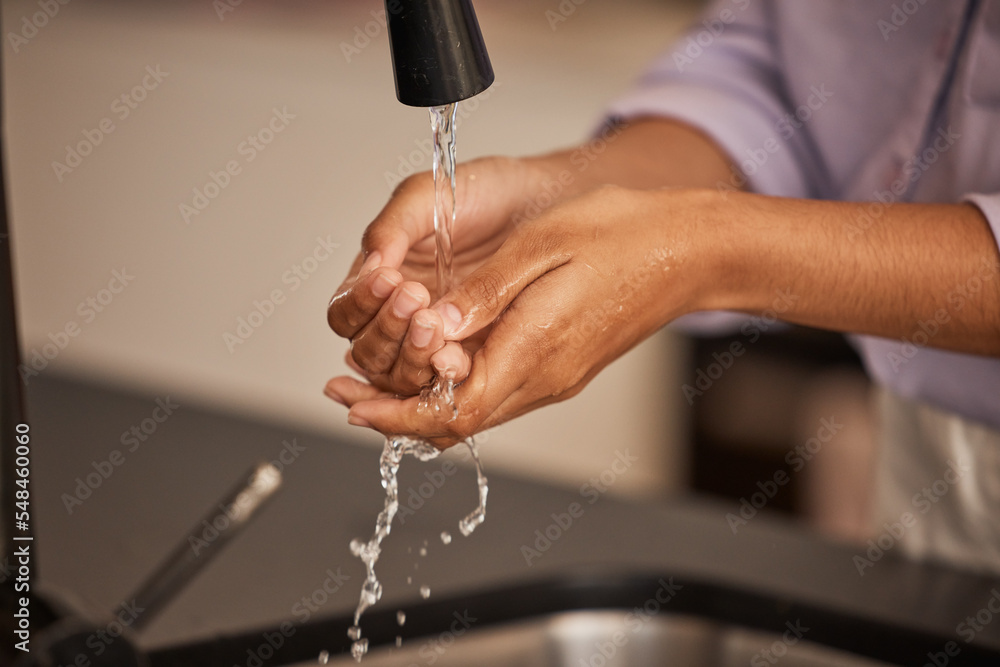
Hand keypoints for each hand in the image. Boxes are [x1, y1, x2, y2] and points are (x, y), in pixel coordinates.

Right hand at [327, 155, 568, 395]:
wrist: (541, 200)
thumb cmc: (483, 193)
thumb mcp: (429, 196)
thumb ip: (392, 228)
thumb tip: (371, 268)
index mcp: (377, 282)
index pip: (345, 313)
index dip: (359, 304)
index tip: (388, 279)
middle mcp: (400, 319)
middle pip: (368, 352)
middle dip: (387, 331)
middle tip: (416, 298)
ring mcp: (435, 341)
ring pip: (400, 376)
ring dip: (411, 356)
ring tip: (436, 325)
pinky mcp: (471, 355)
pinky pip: (445, 381)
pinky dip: (444, 375)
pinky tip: (455, 358)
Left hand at [327, 186, 708, 447]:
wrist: (689, 251)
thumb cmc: (624, 236)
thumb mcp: (544, 245)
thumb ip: (486, 292)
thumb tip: (434, 327)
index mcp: (534, 349)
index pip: (452, 410)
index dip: (396, 415)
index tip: (353, 406)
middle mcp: (544, 377)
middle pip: (456, 422)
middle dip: (396, 414)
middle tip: (347, 395)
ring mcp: (555, 376)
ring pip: (474, 410)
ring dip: (421, 401)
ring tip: (375, 380)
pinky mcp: (561, 366)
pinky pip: (496, 391)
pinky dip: (453, 387)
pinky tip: (432, 360)